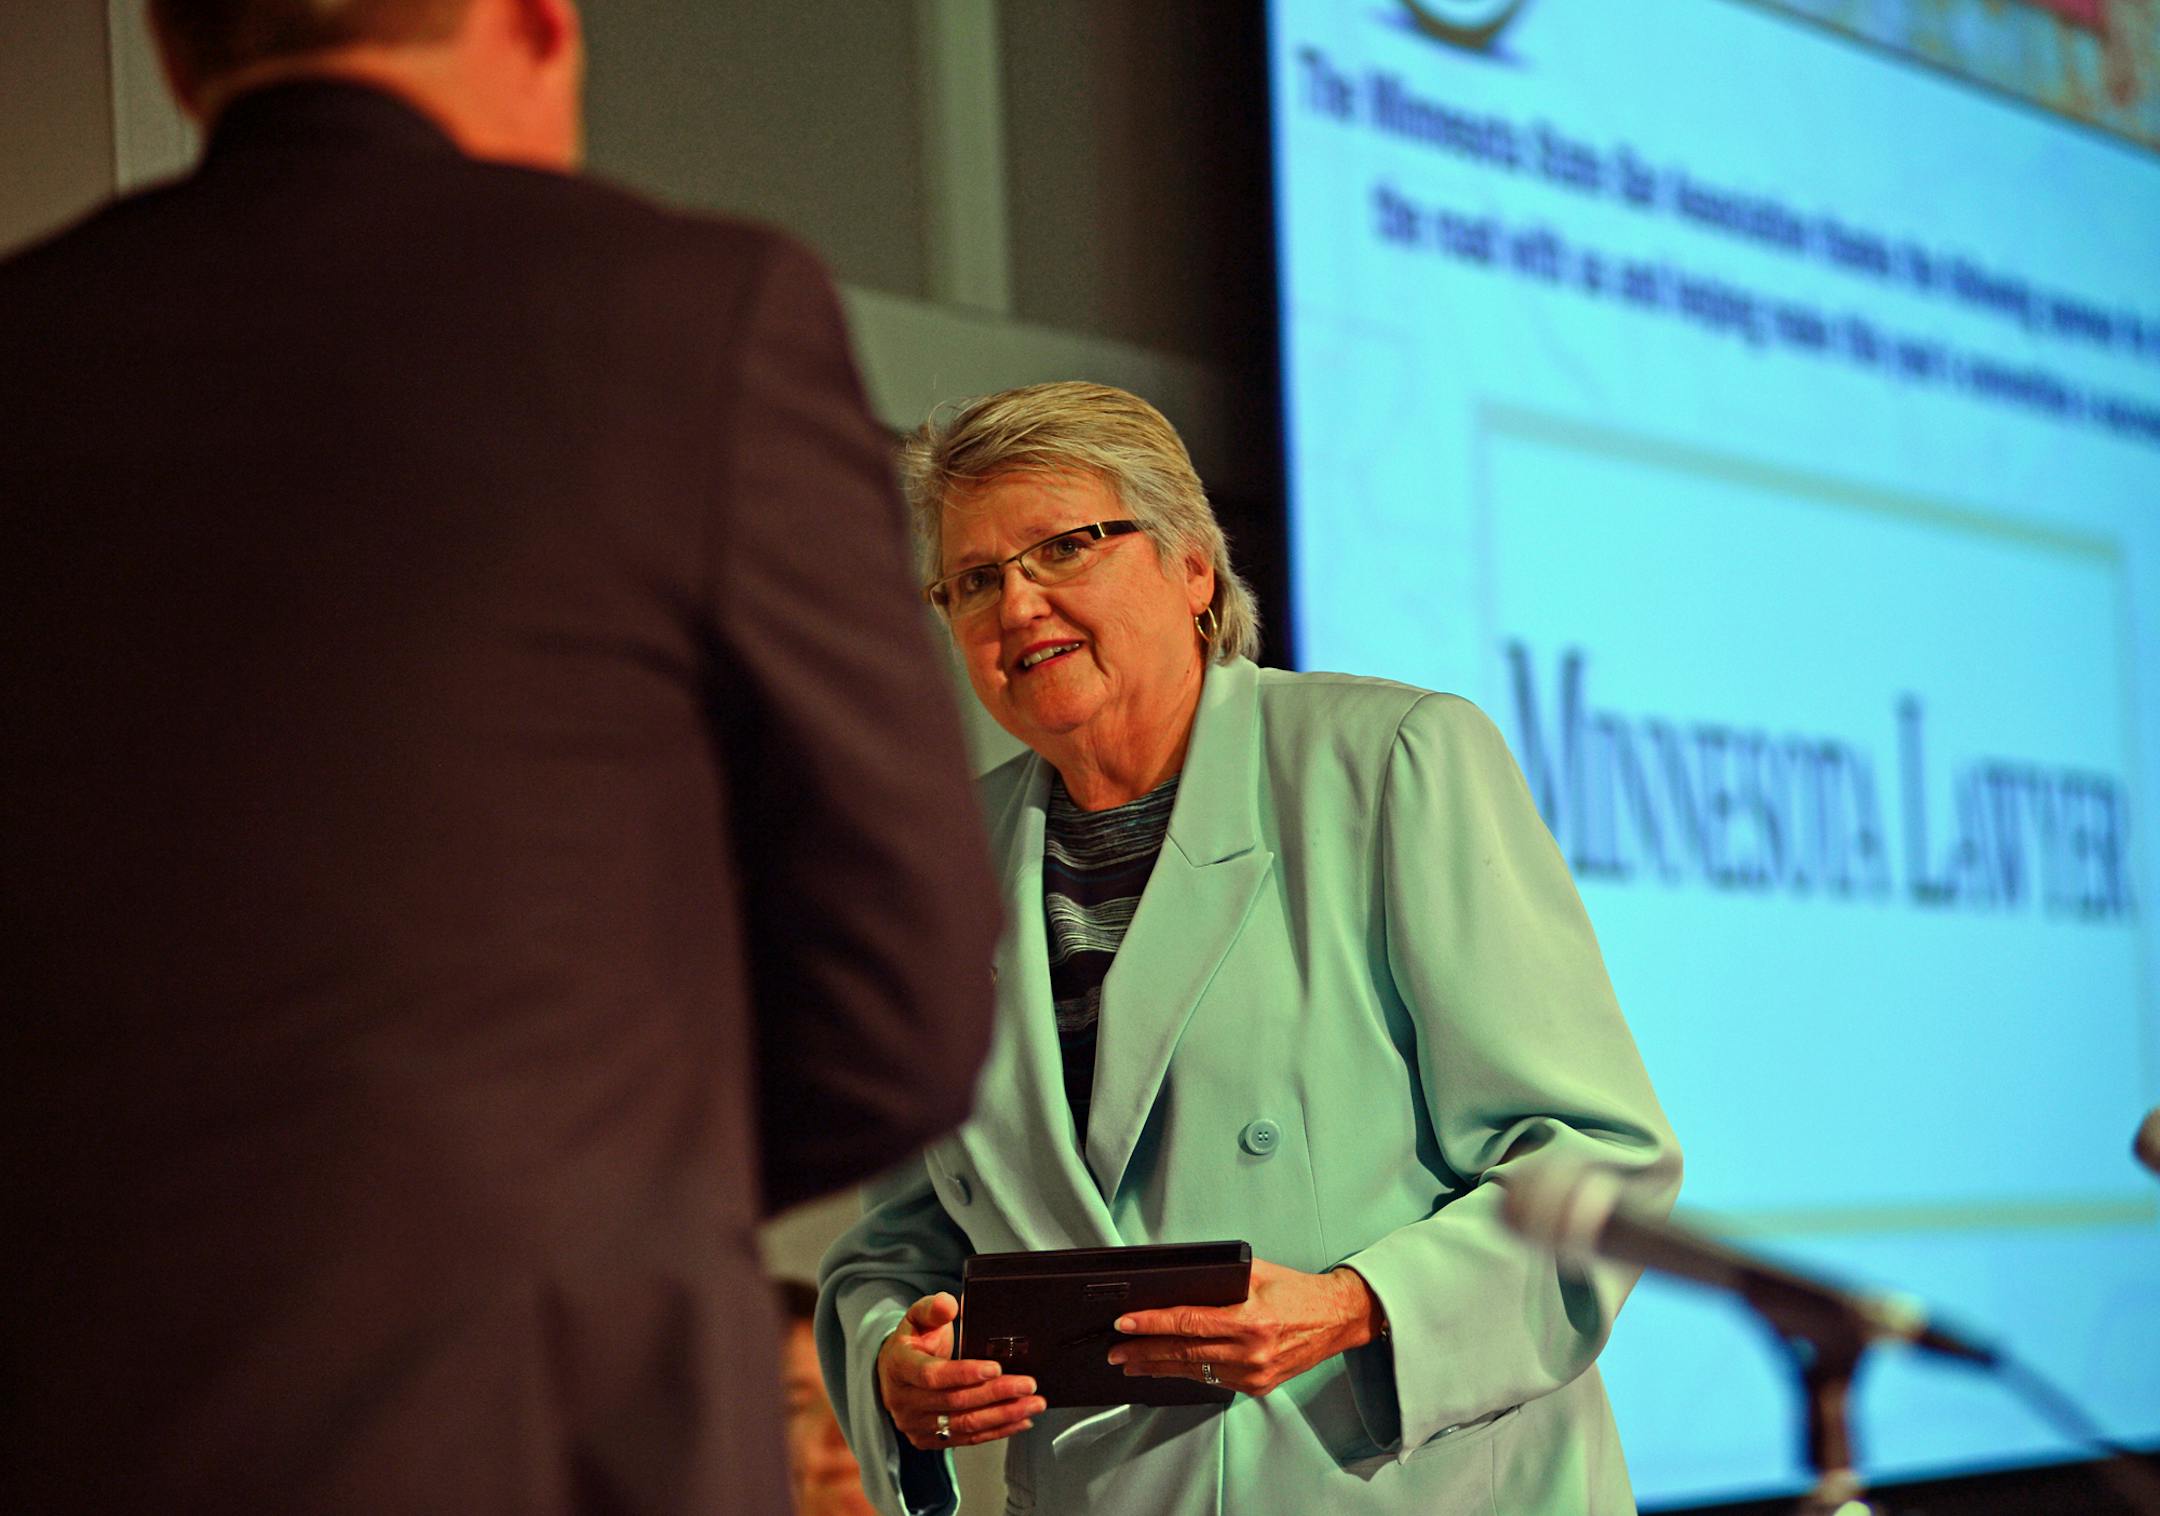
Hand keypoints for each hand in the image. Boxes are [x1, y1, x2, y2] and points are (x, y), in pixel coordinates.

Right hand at [876, 1292, 1045, 1450]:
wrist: (893, 1373)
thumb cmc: (913, 1342)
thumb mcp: (917, 1318)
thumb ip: (933, 1309)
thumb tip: (949, 1304)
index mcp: (899, 1366)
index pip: (932, 1375)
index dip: (964, 1373)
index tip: (995, 1368)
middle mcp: (904, 1401)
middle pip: (955, 1401)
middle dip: (996, 1393)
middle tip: (1027, 1385)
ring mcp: (915, 1425)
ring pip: (965, 1424)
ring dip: (1003, 1415)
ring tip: (1031, 1404)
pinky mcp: (928, 1440)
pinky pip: (967, 1439)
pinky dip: (997, 1431)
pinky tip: (1020, 1421)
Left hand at [1106, 1259, 1383, 1396]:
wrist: (1337, 1319)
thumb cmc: (1298, 1292)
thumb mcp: (1257, 1274)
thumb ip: (1219, 1281)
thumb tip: (1176, 1284)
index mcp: (1250, 1320)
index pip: (1188, 1322)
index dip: (1151, 1324)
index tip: (1125, 1324)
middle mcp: (1251, 1352)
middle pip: (1184, 1353)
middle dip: (1144, 1352)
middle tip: (1116, 1351)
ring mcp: (1254, 1374)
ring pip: (1195, 1371)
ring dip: (1159, 1368)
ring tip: (1131, 1364)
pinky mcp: (1257, 1386)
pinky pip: (1214, 1380)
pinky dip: (1188, 1373)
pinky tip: (1168, 1369)